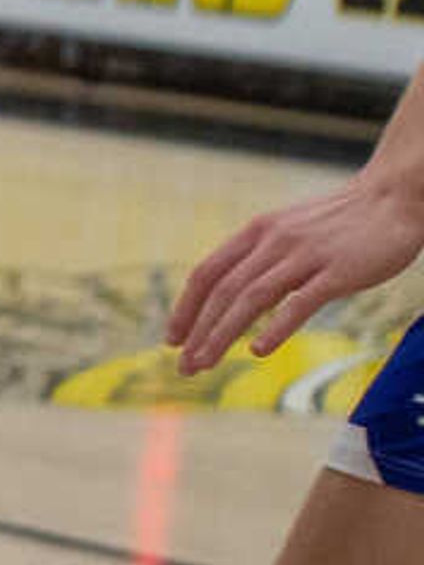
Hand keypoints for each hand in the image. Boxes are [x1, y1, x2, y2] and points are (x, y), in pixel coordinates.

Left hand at [168, 171, 423, 373]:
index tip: (172, 338)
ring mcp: (303, 256)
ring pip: (251, 298)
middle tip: (183, 365)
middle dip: (197, 330)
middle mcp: (272, 241)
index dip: (186, 307)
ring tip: (205, 363)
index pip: (207, 272)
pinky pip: (300, 303)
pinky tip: (258, 351)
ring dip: (222, 334)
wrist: (392, 198)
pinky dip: (275, 327)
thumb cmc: (342, 222)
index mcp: (257, 231)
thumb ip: (265, 256)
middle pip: (223, 290)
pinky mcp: (337, 272)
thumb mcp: (291, 231)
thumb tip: (239, 291)